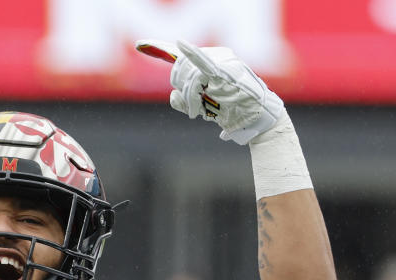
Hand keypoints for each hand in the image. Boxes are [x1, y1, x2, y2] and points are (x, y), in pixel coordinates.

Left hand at [135, 39, 284, 144]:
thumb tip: (173, 96)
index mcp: (211, 60)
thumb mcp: (204, 106)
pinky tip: (180, 44)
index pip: (182, 55)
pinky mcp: (225, 71)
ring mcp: (221, 61)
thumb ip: (185, 101)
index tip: (139, 44)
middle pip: (180, 70)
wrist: (256, 119)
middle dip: (183, 92)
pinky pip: (204, 62)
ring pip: (188, 78)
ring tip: (201, 113)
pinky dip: (192, 53)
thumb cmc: (232, 111)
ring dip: (191, 100)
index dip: (158, 48)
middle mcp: (216, 55)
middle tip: (195, 109)